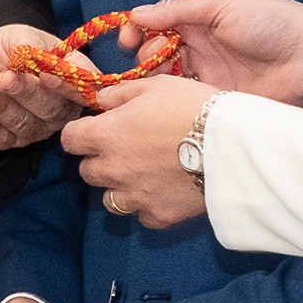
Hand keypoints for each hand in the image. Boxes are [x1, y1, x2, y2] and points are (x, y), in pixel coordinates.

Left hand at [0, 25, 90, 150]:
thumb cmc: (12, 50)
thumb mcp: (20, 36)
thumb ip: (29, 44)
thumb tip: (30, 53)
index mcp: (71, 80)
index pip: (80, 89)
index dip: (66, 86)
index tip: (45, 75)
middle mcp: (60, 108)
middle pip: (52, 110)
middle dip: (27, 94)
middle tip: (7, 79)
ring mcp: (37, 126)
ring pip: (25, 125)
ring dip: (3, 108)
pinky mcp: (11, 138)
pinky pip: (3, 140)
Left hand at [60, 77, 210, 229]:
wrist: (232, 147)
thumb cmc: (194, 108)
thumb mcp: (157, 86)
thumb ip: (121, 93)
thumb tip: (101, 101)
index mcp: (107, 134)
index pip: (70, 140)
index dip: (80, 134)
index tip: (94, 130)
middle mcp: (113, 169)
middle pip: (87, 171)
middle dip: (100, 159)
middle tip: (126, 148)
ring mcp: (134, 196)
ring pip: (110, 198)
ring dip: (120, 186)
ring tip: (145, 173)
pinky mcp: (157, 215)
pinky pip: (141, 214)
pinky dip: (148, 204)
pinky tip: (165, 190)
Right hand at [121, 0, 302, 104]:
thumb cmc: (271, 22)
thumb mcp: (223, 6)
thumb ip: (179, 10)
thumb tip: (137, 14)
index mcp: (198, 22)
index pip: (155, 27)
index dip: (137, 33)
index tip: (126, 40)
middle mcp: (198, 49)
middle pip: (155, 56)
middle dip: (144, 57)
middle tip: (152, 58)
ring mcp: (205, 77)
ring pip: (165, 80)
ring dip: (154, 80)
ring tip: (157, 79)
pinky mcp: (214, 101)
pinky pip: (184, 102)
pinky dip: (170, 100)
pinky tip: (166, 100)